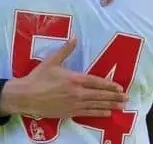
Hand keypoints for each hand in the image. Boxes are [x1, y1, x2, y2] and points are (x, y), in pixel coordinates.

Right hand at [0, 37, 127, 117]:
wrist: (26, 96)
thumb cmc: (38, 77)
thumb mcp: (52, 61)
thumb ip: (66, 50)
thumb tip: (75, 37)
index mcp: (74, 79)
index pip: (96, 82)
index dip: (109, 85)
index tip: (119, 87)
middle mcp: (77, 92)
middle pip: (99, 95)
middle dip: (114, 96)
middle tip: (126, 98)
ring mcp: (73, 104)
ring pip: (96, 105)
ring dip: (110, 105)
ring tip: (121, 107)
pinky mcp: (68, 113)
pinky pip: (87, 114)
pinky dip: (98, 113)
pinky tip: (107, 113)